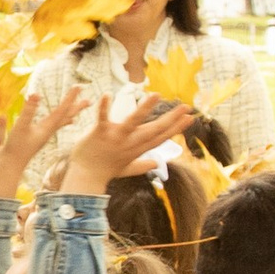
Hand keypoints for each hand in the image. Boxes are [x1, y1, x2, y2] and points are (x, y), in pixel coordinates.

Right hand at [0, 87, 80, 193]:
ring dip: (69, 114)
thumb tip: (36, 94)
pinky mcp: (38, 138)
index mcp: (47, 128)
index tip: (79, 86)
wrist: (11, 165)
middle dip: (77, 107)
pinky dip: (59, 123)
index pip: (62, 110)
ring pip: (61, 123)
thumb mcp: (21, 126)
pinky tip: (58, 123)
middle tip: (89, 100)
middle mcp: (48, 131)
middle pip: (66, 117)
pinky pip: (53, 127)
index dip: (70, 97)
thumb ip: (28, 110)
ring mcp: (44, 135)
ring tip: (77, 111)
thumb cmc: (15, 147)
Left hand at [65, 96, 194, 194]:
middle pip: (153, 130)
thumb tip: (156, 163)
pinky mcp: (99, 134)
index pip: (160, 137)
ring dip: (145, 108)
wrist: (85, 178)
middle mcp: (129, 143)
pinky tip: (106, 94)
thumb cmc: (104, 171)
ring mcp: (115, 138)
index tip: (190, 118)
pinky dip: (104, 107)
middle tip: (186, 107)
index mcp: (136, 149)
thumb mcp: (126, 168)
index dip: (176, 127)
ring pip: (133, 122)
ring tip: (157, 95)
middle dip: (171, 118)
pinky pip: (102, 118)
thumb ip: (142, 165)